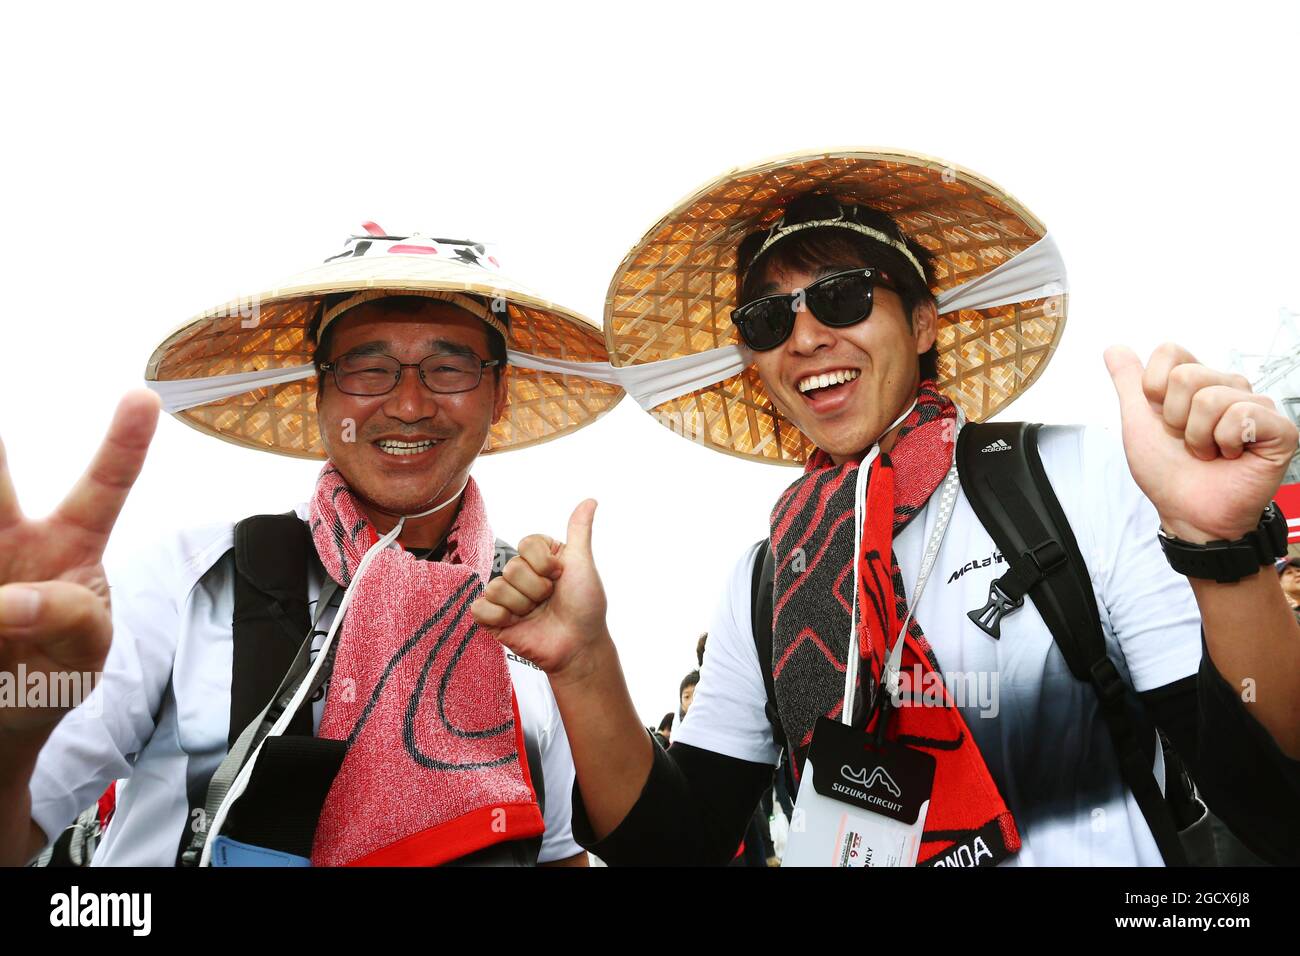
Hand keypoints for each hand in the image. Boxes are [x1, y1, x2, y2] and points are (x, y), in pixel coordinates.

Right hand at [0, 391, 159, 737]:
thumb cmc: (51, 670)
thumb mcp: (86, 654)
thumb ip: (72, 620)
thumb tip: (8, 602)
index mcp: (69, 545)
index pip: (103, 488)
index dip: (124, 445)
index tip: (145, 397)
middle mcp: (10, 537)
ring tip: (7, 607)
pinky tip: (0, 618)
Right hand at [470, 499, 608, 680]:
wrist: (579, 645)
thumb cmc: (586, 606)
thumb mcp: (583, 563)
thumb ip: (580, 530)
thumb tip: (590, 500)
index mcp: (539, 557)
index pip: (527, 544)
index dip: (545, 563)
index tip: (561, 576)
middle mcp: (521, 574)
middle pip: (512, 567)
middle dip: (537, 588)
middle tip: (549, 600)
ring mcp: (506, 596)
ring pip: (497, 588)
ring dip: (523, 606)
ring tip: (536, 614)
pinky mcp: (494, 619)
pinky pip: (480, 608)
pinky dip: (500, 617)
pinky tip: (517, 623)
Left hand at [1105, 343, 1296, 542]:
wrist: (1188, 512)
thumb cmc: (1167, 472)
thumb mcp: (1138, 422)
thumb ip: (1128, 382)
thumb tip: (1115, 348)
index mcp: (1198, 382)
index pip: (1170, 352)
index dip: (1154, 390)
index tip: (1163, 420)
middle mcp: (1229, 387)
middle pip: (1186, 376)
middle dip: (1175, 419)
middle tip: (1189, 443)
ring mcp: (1256, 406)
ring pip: (1210, 398)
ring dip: (1198, 437)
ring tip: (1209, 453)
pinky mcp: (1279, 428)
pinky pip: (1241, 415)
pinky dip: (1225, 443)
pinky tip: (1233, 457)